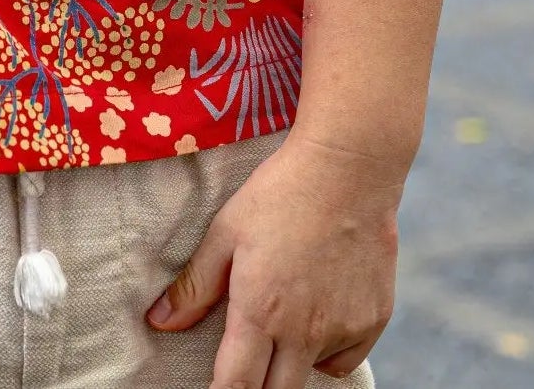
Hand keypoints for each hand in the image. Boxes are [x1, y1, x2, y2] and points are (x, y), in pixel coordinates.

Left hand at [143, 132, 400, 387]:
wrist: (349, 167)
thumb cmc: (280, 192)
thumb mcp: (226, 230)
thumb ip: (196, 284)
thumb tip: (160, 322)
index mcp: (261, 310)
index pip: (236, 387)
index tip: (216, 386)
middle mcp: (303, 331)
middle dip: (256, 384)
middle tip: (247, 359)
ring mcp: (342, 329)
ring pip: (310, 374)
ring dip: (291, 361)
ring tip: (284, 316)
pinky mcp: (373, 321)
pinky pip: (343, 359)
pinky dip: (327, 350)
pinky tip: (318, 312)